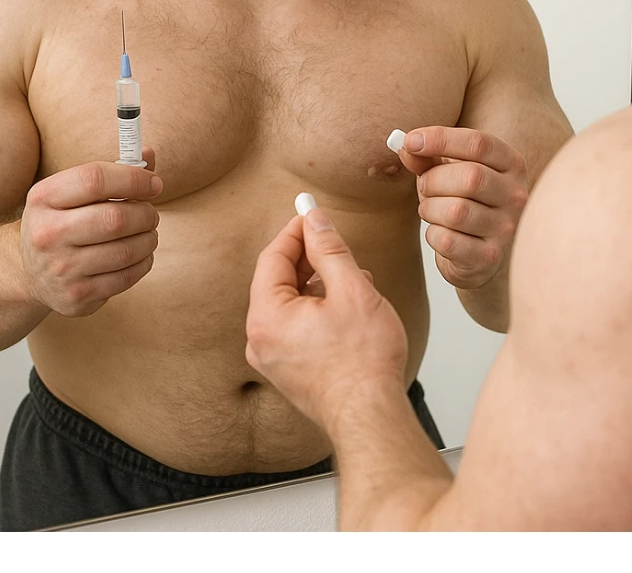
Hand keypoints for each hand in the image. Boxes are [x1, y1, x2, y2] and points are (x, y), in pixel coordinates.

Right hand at [19, 146, 162, 316]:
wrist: (29, 271)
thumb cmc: (63, 220)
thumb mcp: (73, 192)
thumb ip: (113, 172)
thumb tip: (149, 154)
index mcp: (43, 197)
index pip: (95, 179)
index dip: (133, 179)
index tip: (154, 184)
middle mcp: (46, 234)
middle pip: (115, 219)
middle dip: (145, 214)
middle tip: (151, 214)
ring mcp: (60, 269)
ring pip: (125, 251)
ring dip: (149, 239)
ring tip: (148, 233)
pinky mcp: (75, 296)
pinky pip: (126, 277)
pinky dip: (143, 262)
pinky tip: (141, 254)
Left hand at [246, 209, 407, 429]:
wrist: (371, 416)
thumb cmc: (364, 362)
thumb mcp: (351, 289)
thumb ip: (329, 249)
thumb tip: (314, 220)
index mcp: (267, 316)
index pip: (273, 257)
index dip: (295, 231)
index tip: (312, 214)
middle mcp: (260, 339)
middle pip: (278, 280)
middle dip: (309, 259)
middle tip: (334, 241)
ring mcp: (272, 358)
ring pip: (289, 303)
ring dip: (318, 284)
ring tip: (352, 277)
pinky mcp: (288, 370)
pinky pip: (295, 325)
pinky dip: (317, 308)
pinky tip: (347, 305)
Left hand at [395, 127, 527, 289]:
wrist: (477, 254)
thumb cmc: (463, 201)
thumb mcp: (448, 171)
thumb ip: (427, 157)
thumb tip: (406, 146)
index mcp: (511, 164)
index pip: (478, 143)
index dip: (440, 139)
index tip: (410, 141)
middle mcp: (516, 195)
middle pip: (470, 177)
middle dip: (433, 180)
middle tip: (424, 186)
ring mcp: (507, 229)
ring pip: (456, 212)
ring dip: (430, 208)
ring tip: (431, 210)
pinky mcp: (489, 257)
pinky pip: (448, 241)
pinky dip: (433, 234)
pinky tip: (439, 232)